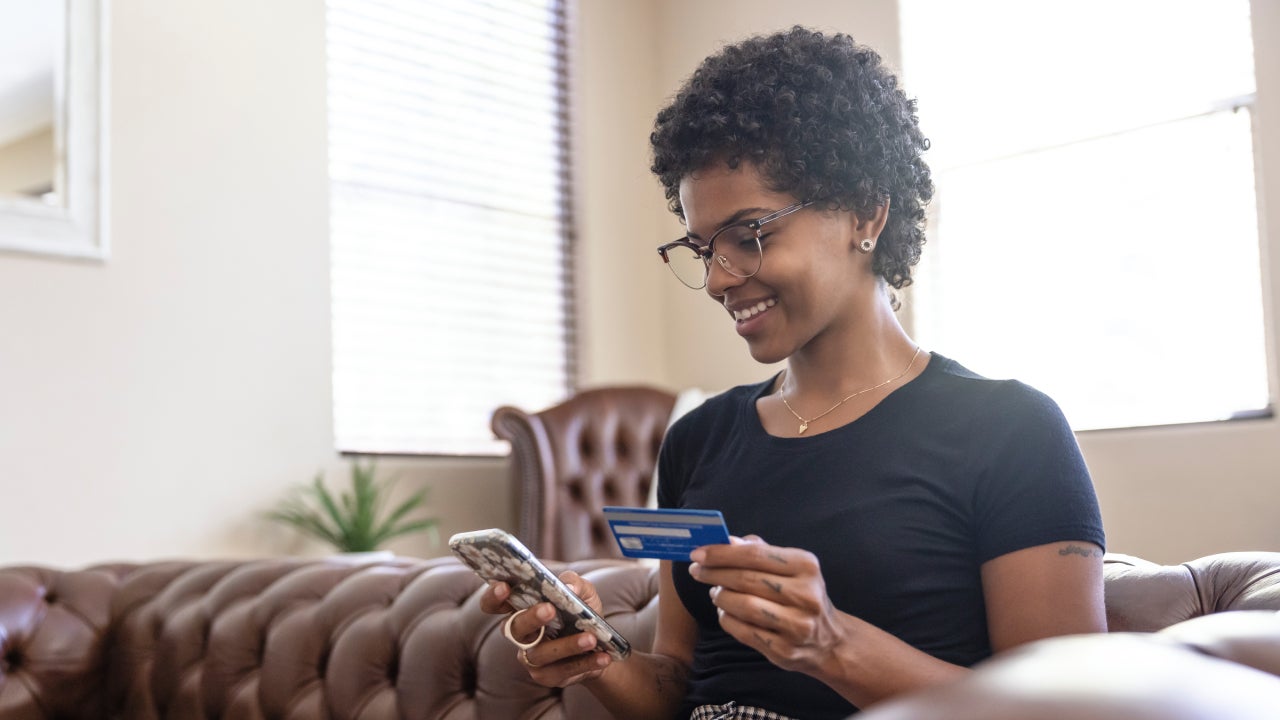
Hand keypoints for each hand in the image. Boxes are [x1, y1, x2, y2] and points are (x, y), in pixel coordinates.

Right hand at [478, 570, 616, 686]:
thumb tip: (568, 588)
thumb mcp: (583, 592)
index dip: (493, 597)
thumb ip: (574, 582)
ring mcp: (531, 657)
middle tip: (550, 609)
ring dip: (567, 645)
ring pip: (542, 653)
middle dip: (530, 618)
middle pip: (513, 628)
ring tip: (591, 638)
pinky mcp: (547, 676)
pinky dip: (585, 663)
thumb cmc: (581, 612)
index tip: (503, 587)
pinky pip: (563, 671)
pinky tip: (602, 656)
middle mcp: (520, 635)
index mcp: (520, 609)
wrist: (600, 645)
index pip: (494, 604)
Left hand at [689, 535, 846, 675]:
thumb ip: (759, 552)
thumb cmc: (801, 595)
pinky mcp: (784, 650)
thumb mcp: (792, 567)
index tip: (698, 552)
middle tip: (697, 570)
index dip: (721, 553)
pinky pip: (743, 631)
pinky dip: (726, 619)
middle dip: (715, 573)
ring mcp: (796, 625)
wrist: (828, 641)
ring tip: (715, 592)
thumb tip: (726, 541)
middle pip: (747, 579)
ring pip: (743, 606)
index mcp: (806, 566)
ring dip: (721, 597)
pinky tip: (725, 612)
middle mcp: (805, 595)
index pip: (755, 554)